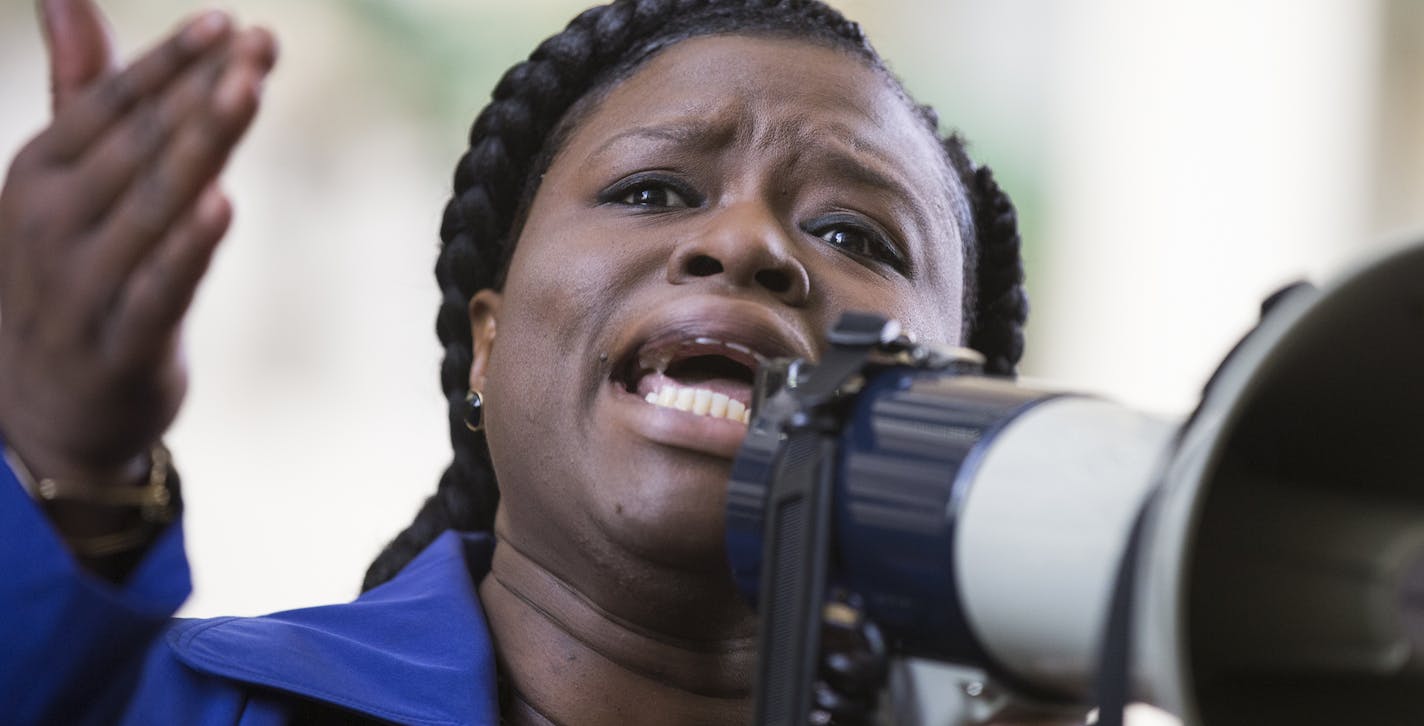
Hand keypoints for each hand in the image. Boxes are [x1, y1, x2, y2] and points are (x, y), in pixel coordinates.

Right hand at [0, 0, 276, 486]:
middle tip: (262, 45)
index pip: (112, 104)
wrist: (39, 409)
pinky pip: (158, 289)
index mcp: (39, 172)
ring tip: (249, 94)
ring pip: (153, 206)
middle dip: (203, 92)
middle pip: (139, 144)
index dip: (172, 61)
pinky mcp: (118, 343)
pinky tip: (223, 204)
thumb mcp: (64, 182)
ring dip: (203, 147)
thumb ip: (80, 91)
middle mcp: (52, 220)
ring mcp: (80, 284)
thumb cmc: (70, 274)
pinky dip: (188, 249)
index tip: (231, 22)